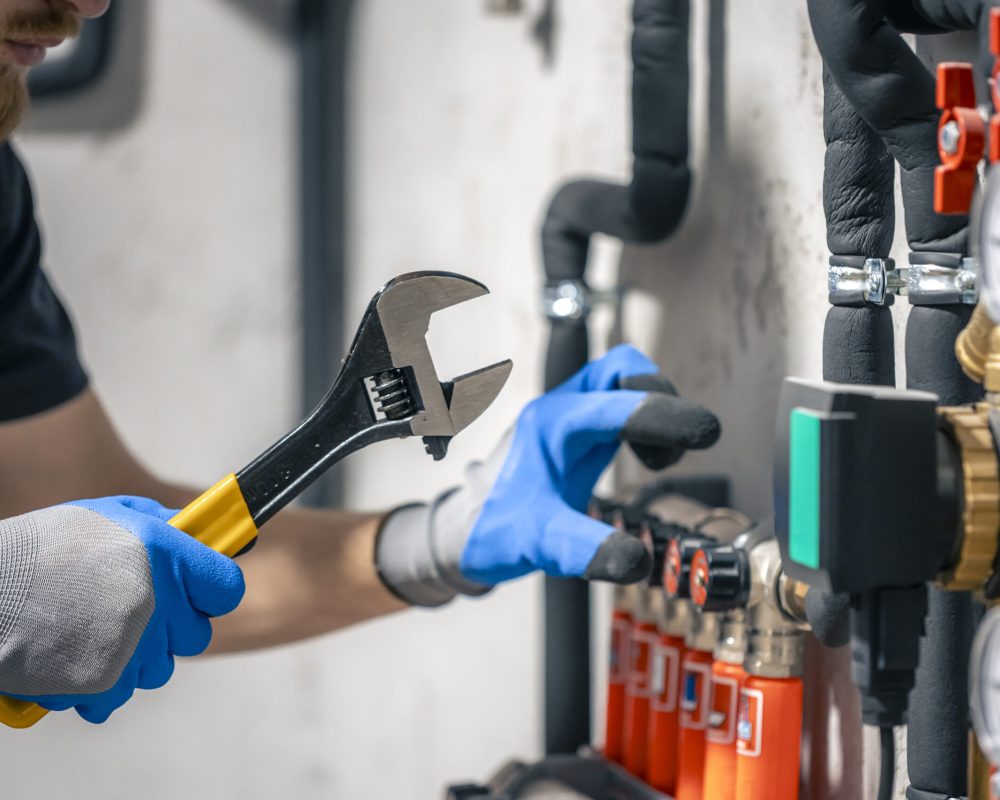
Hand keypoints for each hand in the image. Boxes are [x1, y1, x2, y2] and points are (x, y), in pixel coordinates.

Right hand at [0, 496, 243, 722]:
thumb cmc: (47, 546)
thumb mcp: (113, 513)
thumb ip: (163, 524)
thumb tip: (197, 533)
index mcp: (169, 556)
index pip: (227, 588)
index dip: (211, 590)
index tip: (196, 589)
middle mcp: (161, 604)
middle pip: (196, 635)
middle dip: (171, 626)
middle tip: (133, 609)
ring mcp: (135, 648)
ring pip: (159, 669)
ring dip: (136, 656)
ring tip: (92, 628)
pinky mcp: (105, 684)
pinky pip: (120, 695)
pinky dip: (100, 684)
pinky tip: (74, 656)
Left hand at [376, 345, 720, 604]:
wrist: (464, 529)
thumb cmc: (492, 530)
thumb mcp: (538, 544)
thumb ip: (584, 550)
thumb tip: (637, 562)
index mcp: (550, 426)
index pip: (615, 403)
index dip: (664, 413)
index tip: (706, 432)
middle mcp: (560, 410)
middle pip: (622, 368)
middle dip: (661, 399)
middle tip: (680, 446)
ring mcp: (570, 416)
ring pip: (622, 380)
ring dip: (655, 408)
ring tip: (661, 457)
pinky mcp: (578, 431)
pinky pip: (619, 403)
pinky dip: (644, 421)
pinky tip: (648, 456)